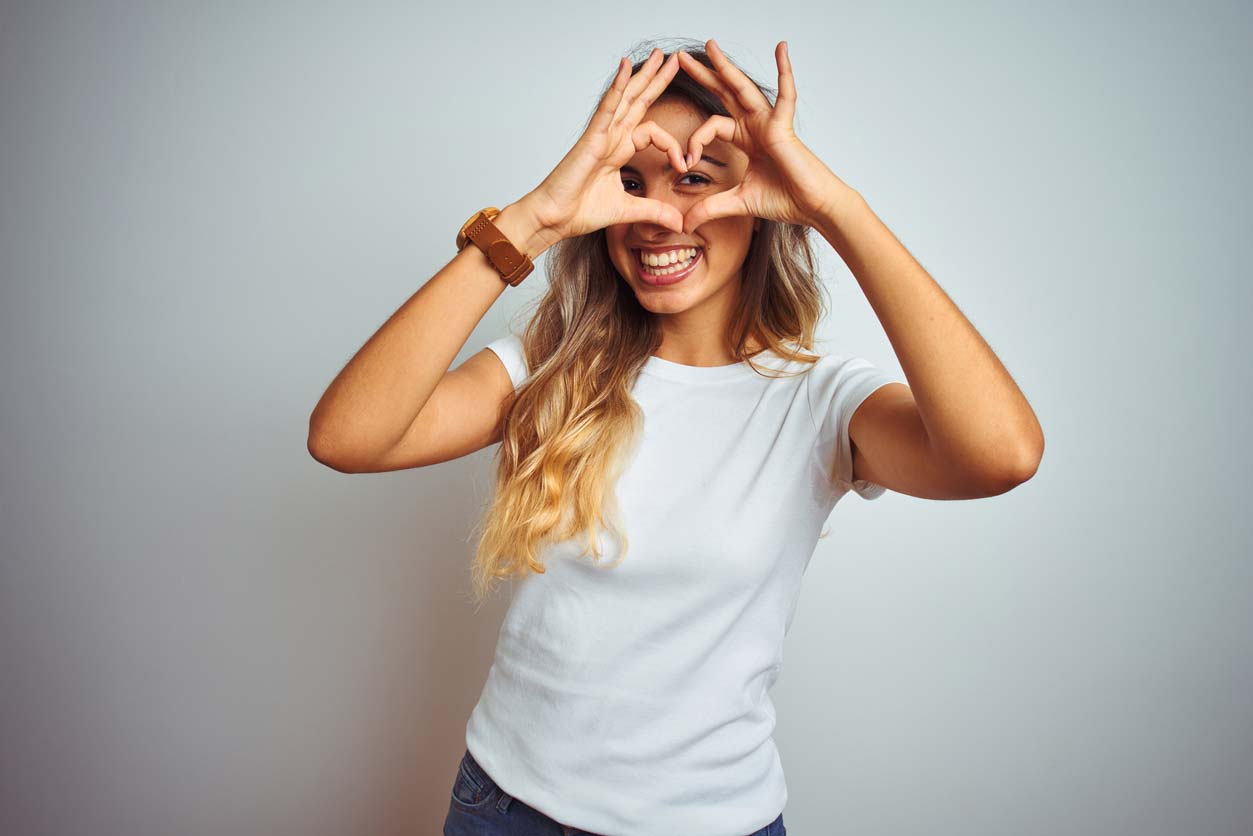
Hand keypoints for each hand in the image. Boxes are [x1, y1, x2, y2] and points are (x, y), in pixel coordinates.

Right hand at [522, 49, 693, 241]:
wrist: (553, 218)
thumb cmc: (580, 212)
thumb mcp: (628, 211)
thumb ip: (654, 212)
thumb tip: (679, 223)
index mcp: (619, 150)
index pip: (653, 133)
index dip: (674, 146)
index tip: (685, 166)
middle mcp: (611, 137)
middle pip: (639, 102)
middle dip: (657, 80)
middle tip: (675, 59)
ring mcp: (601, 135)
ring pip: (626, 98)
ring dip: (643, 75)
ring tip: (658, 54)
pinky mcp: (591, 138)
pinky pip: (607, 108)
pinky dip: (617, 88)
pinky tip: (626, 67)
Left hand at [676, 41, 852, 233]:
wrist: (812, 206)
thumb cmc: (784, 199)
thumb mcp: (738, 202)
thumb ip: (710, 208)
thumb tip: (685, 223)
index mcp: (745, 138)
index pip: (711, 125)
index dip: (694, 141)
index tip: (684, 163)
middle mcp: (755, 125)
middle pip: (724, 94)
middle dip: (702, 75)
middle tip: (680, 58)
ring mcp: (769, 122)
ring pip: (743, 89)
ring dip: (726, 67)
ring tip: (710, 46)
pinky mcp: (784, 126)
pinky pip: (786, 95)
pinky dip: (785, 71)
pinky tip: (781, 48)